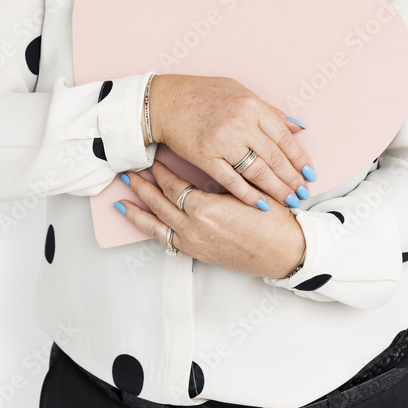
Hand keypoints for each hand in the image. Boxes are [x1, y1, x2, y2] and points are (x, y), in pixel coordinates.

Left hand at [117, 160, 306, 278]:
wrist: (286, 252)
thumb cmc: (273, 219)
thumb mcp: (249, 190)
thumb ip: (227, 174)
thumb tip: (210, 154)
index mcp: (205, 208)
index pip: (173, 184)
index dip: (161, 170)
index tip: (153, 158)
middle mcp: (193, 227)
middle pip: (158, 202)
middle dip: (141, 185)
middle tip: (127, 171)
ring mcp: (192, 242)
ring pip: (155, 223)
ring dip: (138, 208)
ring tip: (121, 197)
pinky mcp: (196, 253)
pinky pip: (163, 240)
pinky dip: (148, 229)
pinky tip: (139, 222)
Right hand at [145, 74, 315, 210]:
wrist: (164, 102)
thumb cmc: (201, 93)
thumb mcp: (239, 92)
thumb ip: (269, 111)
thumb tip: (297, 127)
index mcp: (252, 106)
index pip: (284, 137)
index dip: (299, 158)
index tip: (310, 172)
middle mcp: (240, 124)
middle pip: (275, 158)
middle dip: (293, 178)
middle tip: (304, 193)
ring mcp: (223, 142)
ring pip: (258, 172)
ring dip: (277, 189)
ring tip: (290, 200)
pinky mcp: (205, 158)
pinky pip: (232, 181)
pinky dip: (249, 194)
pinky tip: (261, 203)